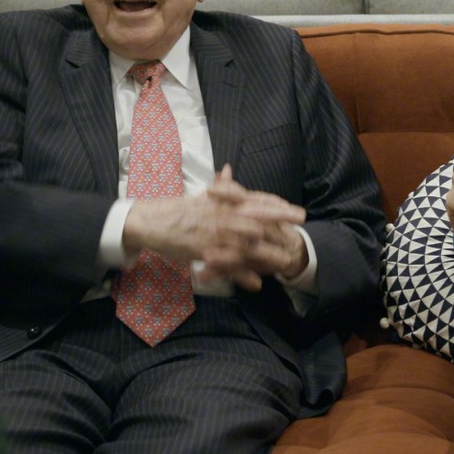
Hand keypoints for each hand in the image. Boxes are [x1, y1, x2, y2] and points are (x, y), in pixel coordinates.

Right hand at [123, 165, 306, 290]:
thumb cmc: (179, 209)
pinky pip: (227, 265)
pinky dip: (242, 275)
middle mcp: (223, 214)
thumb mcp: (202, 197)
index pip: (256, 200)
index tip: (295, 210)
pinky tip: (256, 284)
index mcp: (224, 202)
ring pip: (246, 243)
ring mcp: (215, 233)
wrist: (152, 221)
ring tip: (285, 261)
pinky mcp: (205, 251)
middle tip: (301, 221)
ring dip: (267, 253)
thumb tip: (228, 170)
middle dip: (281, 218)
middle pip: (257, 215)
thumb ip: (220, 187)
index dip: (277, 205)